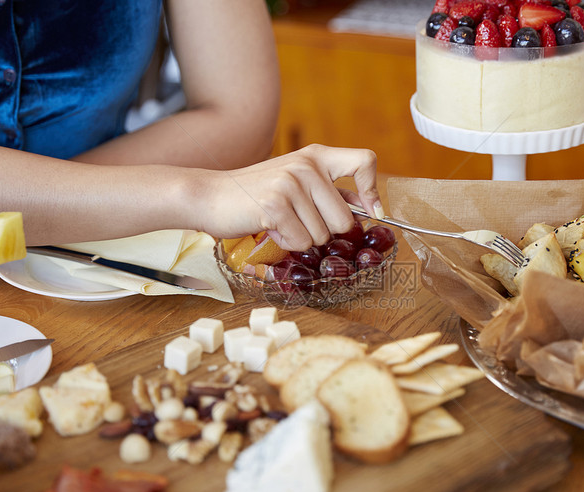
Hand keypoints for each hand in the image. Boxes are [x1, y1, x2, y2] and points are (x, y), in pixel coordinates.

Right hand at [195, 144, 379, 251]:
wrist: (210, 196)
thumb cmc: (256, 193)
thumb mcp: (296, 182)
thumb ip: (329, 192)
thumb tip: (368, 206)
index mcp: (316, 156)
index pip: (365, 161)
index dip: (373, 190)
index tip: (373, 211)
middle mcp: (307, 166)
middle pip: (345, 220)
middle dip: (323, 231)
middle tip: (297, 221)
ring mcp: (291, 184)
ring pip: (322, 236)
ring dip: (301, 238)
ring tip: (279, 222)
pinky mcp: (275, 205)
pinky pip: (301, 242)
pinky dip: (286, 243)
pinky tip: (270, 228)